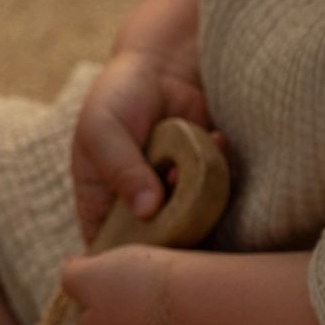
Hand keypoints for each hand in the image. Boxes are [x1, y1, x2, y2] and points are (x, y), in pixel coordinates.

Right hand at [71, 49, 220, 243]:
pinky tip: (217, 140)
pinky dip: (223, 172)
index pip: (109, 252)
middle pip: (158, 247)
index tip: (147, 241)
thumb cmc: (120, 96)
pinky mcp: (208, 185)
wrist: (166, 65)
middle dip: (172, 225)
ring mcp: (177, 200)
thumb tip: (148, 210)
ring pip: (194, 225)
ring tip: (185, 162)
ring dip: (198, 196)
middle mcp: (141, 213)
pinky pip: (222, 196)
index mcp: (101, 207)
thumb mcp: (103, 129)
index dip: (125, 259)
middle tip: (172, 187)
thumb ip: (121, 170)